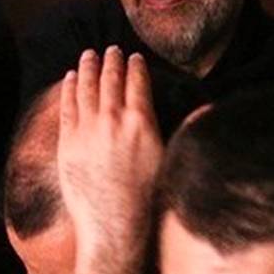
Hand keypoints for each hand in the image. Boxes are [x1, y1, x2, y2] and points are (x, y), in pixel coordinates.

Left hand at [57, 46, 161, 273]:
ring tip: (89, 55)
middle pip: (111, 81)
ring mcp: (87, 131)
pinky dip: (70, 89)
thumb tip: (205, 108)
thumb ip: (182, 127)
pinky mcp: (68, 144)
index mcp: (142, 122)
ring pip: (86, 89)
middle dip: (111, 62)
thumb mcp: (173, 157)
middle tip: (111, 49)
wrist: (116, 224)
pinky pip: (67, 107)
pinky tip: (71, 78)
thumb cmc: (150, 195)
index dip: (135, 67)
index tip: (134, 57)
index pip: (137, 83)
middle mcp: (113, 120)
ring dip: (88, 68)